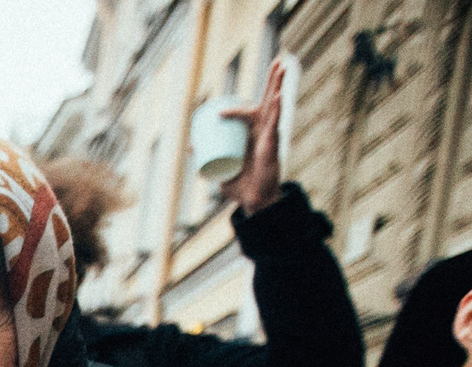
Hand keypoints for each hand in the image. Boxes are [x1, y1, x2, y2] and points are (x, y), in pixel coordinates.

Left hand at [220, 60, 287, 215]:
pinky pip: (275, 121)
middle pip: (268, 99)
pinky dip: (277, 108)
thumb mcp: (219, 170)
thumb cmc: (241, 186)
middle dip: (272, 79)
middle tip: (277, 60)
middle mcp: (264, 129)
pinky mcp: (273, 142)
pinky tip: (279, 94)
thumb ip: (206, 160)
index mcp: (254, 133)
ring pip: (274, 104)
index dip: (231, 111)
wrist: (252, 200)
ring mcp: (270, 133)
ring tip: (281, 65)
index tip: (216, 115)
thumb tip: (191, 148)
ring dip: (277, 84)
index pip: (245, 113)